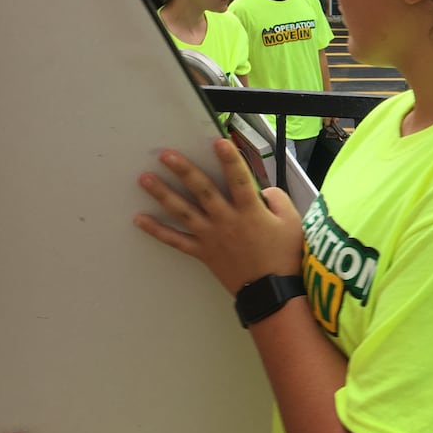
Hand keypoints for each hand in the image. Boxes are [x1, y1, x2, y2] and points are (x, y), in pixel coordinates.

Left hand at [133, 138, 304, 294]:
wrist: (271, 291)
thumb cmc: (285, 256)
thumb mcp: (292, 223)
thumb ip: (278, 200)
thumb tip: (262, 191)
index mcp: (250, 211)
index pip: (239, 180)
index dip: (230, 160)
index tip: (219, 141)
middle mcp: (226, 220)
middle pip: (203, 191)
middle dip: (184, 171)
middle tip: (166, 155)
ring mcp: (211, 236)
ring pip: (183, 212)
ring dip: (163, 194)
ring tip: (145, 178)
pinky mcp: (202, 252)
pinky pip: (176, 241)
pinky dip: (157, 231)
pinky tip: (140, 219)